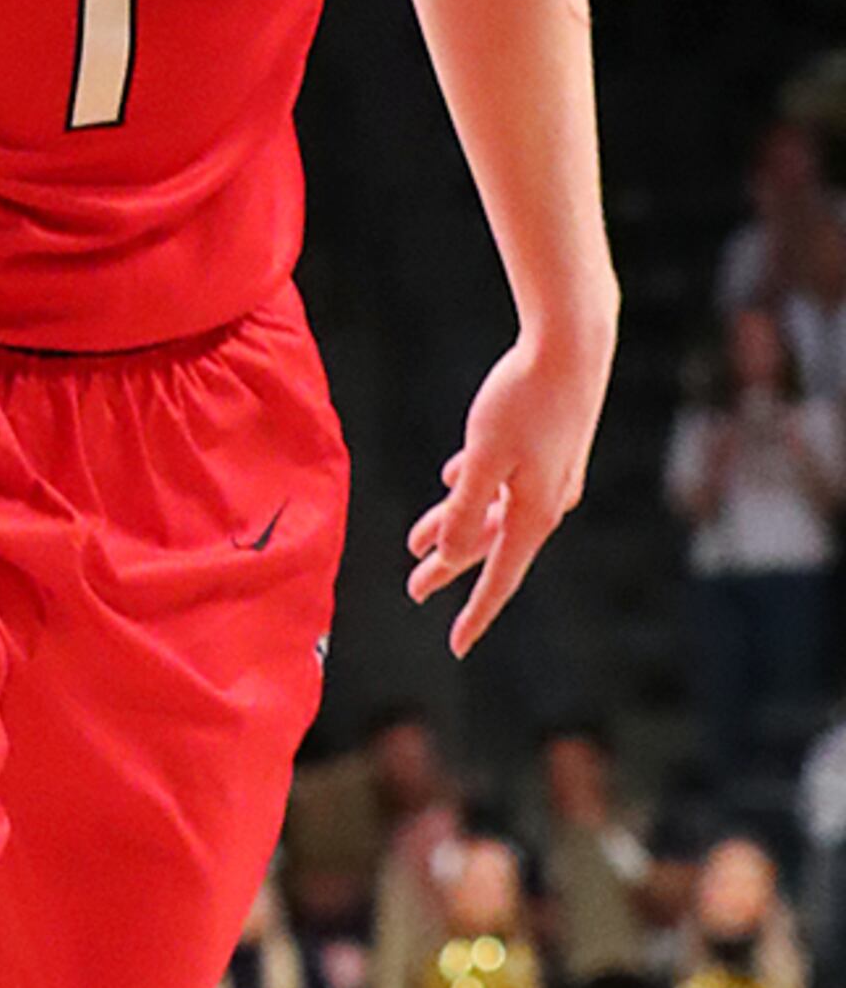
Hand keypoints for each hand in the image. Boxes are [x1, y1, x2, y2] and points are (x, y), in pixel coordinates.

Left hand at [407, 322, 607, 653]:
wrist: (573, 343)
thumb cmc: (524, 398)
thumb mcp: (484, 459)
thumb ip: (465, 511)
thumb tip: (452, 557)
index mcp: (535, 512)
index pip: (500, 577)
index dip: (475, 613)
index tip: (456, 645)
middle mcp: (549, 500)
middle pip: (491, 546)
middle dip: (451, 568)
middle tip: (414, 590)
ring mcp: (551, 473)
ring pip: (494, 510)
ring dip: (455, 524)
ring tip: (416, 540)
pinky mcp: (550, 445)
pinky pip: (504, 479)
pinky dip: (475, 487)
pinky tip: (451, 480)